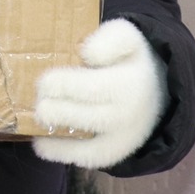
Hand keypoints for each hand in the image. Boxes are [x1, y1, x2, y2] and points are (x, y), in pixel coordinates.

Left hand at [31, 19, 167, 169]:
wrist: (157, 91)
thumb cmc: (130, 60)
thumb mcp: (127, 36)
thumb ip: (108, 38)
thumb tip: (87, 54)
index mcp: (129, 84)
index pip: (88, 88)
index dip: (60, 85)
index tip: (44, 81)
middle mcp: (127, 116)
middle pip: (80, 116)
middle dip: (52, 108)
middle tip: (38, 98)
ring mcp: (122, 139)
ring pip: (82, 142)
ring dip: (54, 130)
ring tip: (37, 117)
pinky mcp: (114, 154)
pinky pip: (85, 158)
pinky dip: (60, 152)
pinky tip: (40, 143)